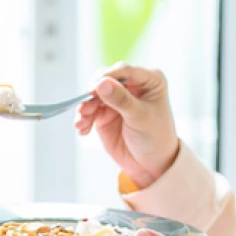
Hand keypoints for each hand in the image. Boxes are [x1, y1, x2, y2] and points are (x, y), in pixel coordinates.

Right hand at [74, 63, 180, 189]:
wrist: (150, 164)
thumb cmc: (154, 137)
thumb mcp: (140, 117)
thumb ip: (121, 99)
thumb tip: (101, 83)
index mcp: (149, 80)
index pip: (124, 70)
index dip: (107, 76)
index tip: (93, 89)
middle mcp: (132, 85)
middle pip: (105, 78)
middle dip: (92, 93)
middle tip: (85, 108)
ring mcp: (116, 98)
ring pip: (93, 94)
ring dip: (85, 107)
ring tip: (81, 122)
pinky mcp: (104, 112)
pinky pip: (89, 109)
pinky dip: (83, 118)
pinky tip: (83, 129)